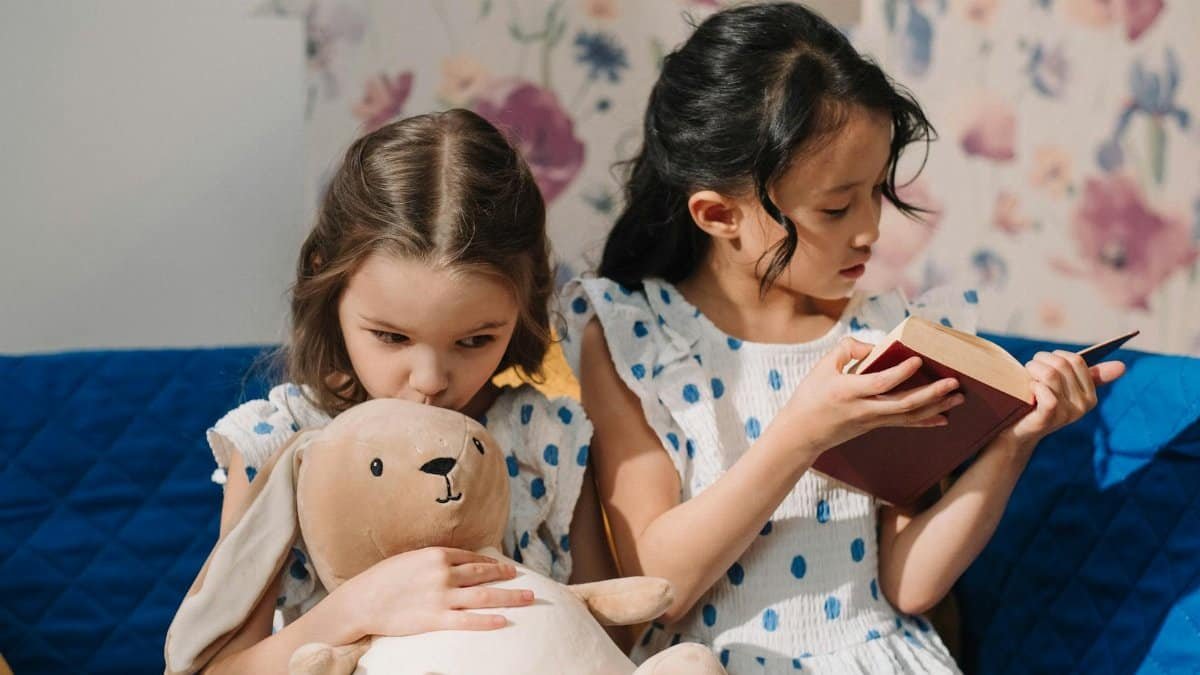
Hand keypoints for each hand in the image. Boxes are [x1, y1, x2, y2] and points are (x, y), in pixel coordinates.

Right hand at [337, 546, 533, 639]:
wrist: (360, 601)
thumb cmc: (380, 580)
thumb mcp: (408, 559)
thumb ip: (431, 561)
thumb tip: (450, 562)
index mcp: (436, 555)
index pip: (471, 558)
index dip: (490, 563)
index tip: (503, 567)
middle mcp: (443, 573)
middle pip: (483, 574)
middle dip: (506, 576)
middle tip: (524, 579)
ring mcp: (441, 596)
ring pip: (484, 596)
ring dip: (509, 596)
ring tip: (528, 598)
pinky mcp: (435, 619)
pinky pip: (468, 621)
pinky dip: (488, 620)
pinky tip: (504, 621)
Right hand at [771, 337, 964, 458]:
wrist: (802, 433)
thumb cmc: (810, 396)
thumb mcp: (822, 367)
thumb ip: (848, 350)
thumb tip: (875, 346)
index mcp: (848, 391)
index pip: (880, 383)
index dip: (901, 372)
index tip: (918, 360)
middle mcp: (863, 408)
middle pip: (903, 403)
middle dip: (931, 393)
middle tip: (953, 383)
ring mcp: (871, 420)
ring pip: (909, 415)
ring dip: (936, 406)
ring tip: (958, 397)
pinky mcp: (874, 426)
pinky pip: (904, 423)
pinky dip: (926, 421)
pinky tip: (943, 418)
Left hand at [1000, 350, 1125, 447]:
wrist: (1019, 432)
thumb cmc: (1040, 404)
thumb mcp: (1066, 390)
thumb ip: (1091, 377)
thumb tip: (1122, 366)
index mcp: (1090, 396)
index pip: (1077, 360)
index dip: (1056, 355)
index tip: (1044, 363)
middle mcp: (1082, 406)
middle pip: (1061, 365)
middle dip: (1040, 360)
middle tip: (1030, 369)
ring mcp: (1066, 414)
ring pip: (1050, 375)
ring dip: (1032, 370)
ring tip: (1026, 377)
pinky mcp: (1048, 419)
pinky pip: (1046, 394)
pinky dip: (1033, 386)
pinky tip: (1028, 389)